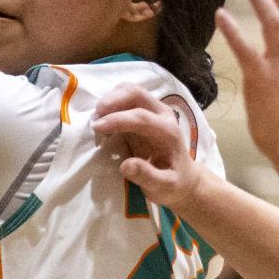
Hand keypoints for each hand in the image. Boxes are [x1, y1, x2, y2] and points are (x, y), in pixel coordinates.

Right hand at [92, 84, 203, 207]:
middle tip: (94, 118)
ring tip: (97, 118)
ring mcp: (154, 110)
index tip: (97, 128)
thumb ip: (147, 176)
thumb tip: (125, 165)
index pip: (141, 117)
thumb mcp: (164, 187)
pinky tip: (103, 118)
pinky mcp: (144, 111)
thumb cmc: (173, 183)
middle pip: (136, 93)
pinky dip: (111, 102)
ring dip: (110, 99)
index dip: (117, 119)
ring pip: (130, 91)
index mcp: (168, 131)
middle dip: (112, 100)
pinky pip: (126, 97)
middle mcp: (163, 114)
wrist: (183, 177)